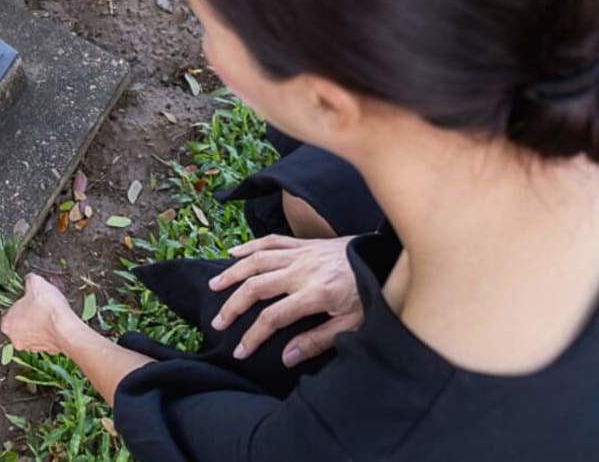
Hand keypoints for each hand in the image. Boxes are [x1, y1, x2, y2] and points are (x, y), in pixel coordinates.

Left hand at [1, 274, 80, 353]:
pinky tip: (55, 322)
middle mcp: (15, 338)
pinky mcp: (45, 350)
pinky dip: (49, 331)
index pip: (8, 310)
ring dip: (38, 323)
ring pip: (31, 331)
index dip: (20, 302)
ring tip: (49, 312)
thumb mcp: (36, 283)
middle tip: (39, 305)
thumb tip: (29, 279)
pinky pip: (44, 338)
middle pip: (19, 322)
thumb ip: (29, 280)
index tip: (28, 298)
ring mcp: (30, 346)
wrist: (66, 328)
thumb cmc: (48, 309)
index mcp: (7, 323)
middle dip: (29, 313)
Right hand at [208, 234, 362, 366]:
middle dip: (233, 306)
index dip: (252, 336)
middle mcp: (302, 271)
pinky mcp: (303, 244)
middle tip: (218, 322)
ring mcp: (301, 254)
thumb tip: (286, 357)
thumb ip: (317, 341)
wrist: (383, 258)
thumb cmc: (369, 293)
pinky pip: (271, 241)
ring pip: (257, 260)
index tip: (240, 351)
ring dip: (233, 273)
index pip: (273, 317)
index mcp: (314, 294)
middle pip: (257, 287)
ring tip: (214, 286)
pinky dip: (250, 246)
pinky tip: (233, 253)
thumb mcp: (351, 324)